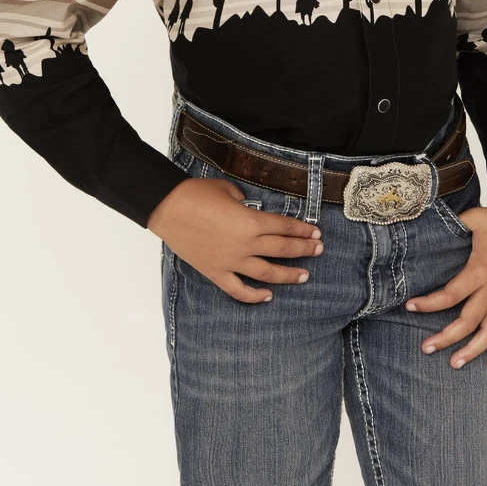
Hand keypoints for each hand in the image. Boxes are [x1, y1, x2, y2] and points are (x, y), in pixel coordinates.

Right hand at [147, 177, 323, 302]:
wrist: (167, 207)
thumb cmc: (196, 193)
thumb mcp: (228, 189)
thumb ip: (244, 201)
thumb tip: (249, 207)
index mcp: (251, 221)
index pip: (284, 227)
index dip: (303, 230)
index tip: (316, 232)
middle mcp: (245, 244)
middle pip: (282, 249)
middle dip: (304, 249)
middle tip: (319, 249)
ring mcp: (231, 261)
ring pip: (267, 273)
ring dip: (288, 275)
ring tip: (304, 276)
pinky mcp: (215, 272)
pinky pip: (238, 289)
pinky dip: (254, 295)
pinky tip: (267, 296)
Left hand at [405, 201, 486, 370]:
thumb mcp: (475, 218)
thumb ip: (452, 223)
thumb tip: (428, 223)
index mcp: (481, 270)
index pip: (451, 294)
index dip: (429, 303)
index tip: (410, 306)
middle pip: (468, 321)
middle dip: (446, 337)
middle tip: (426, 348)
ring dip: (473, 350)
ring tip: (455, 364)